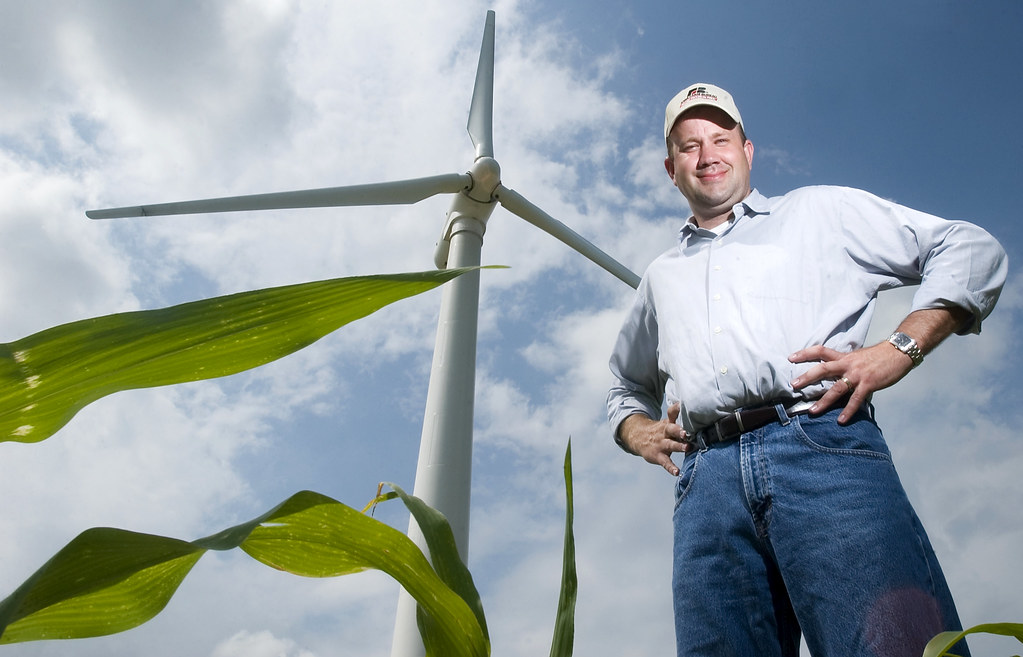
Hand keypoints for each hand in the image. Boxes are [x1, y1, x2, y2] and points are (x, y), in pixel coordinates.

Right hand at [618, 403, 689, 475]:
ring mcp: (661, 445)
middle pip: (672, 430)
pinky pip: (666, 463)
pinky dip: (671, 468)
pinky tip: (677, 473)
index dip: (676, 409)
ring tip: (688, 448)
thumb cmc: (659, 431)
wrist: (638, 439)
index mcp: (667, 424)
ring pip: (671, 445)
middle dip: (680, 431)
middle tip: (687, 432)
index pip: (671, 414)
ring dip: (679, 447)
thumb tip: (686, 405)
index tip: (682, 406)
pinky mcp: (658, 456)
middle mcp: (664, 433)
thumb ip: (676, 414)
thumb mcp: (666, 421)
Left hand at [789, 342, 913, 422]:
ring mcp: (858, 375)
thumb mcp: (858, 356)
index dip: (805, 353)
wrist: (899, 352)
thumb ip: (846, 365)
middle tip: (793, 385)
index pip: (820, 351)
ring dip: (824, 401)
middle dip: (807, 377)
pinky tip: (841, 420)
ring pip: (836, 388)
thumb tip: (837, 374)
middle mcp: (848, 364)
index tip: (790, 358)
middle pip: (823, 369)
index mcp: (844, 356)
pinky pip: (855, 399)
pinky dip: (848, 411)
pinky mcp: (869, 384)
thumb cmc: (879, 356)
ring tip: (813, 411)